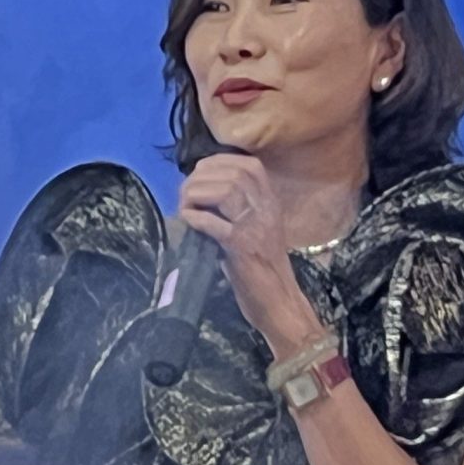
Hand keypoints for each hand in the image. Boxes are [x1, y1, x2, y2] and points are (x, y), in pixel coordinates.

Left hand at [176, 154, 325, 352]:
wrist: (278, 302)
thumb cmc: (261, 269)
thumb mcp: (255, 230)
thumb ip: (237, 210)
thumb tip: (203, 193)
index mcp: (270, 203)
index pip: (250, 165)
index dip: (219, 163)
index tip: (199, 174)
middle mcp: (266, 210)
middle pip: (235, 174)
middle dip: (202, 178)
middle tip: (185, 194)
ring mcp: (256, 227)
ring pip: (227, 191)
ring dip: (197, 194)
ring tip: (185, 207)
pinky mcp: (242, 248)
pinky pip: (216, 224)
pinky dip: (197, 218)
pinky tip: (188, 221)